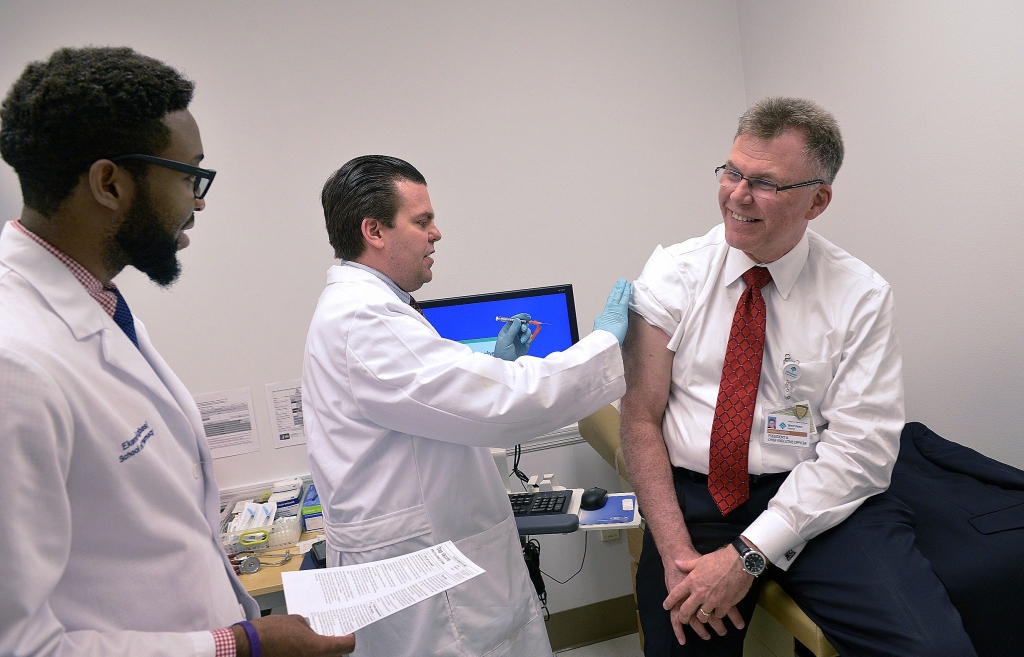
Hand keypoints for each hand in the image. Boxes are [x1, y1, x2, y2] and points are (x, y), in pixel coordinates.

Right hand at [234, 615, 354, 655]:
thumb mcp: (295, 620)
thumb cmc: (272, 631)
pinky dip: (308, 654)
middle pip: (336, 656)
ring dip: (321, 652)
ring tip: (316, 642)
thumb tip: (311, 631)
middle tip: (333, 637)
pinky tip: (302, 647)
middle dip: (336, 647)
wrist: (250, 646)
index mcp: (320, 648)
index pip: (347, 646)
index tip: (348, 633)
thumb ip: (309, 627)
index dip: (350, 638)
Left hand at [493, 313, 531, 360]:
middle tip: (523, 330)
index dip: (520, 317)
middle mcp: (513, 333)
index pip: (513, 320)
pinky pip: (530, 337)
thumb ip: (512, 330)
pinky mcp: (525, 344)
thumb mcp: (506, 341)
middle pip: (522, 324)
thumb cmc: (503, 353)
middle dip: (524, 326)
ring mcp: (520, 338)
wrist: (508, 365)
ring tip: (523, 341)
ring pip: (526, 331)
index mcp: (506, 331)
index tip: (527, 316)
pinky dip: (529, 339)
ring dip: (526, 334)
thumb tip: (518, 319)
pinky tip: (526, 343)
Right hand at [593, 279, 630, 345]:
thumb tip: (607, 329)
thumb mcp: (601, 333)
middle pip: (612, 298)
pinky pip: (623, 299)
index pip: (609, 305)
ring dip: (621, 288)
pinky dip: (626, 293)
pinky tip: (628, 287)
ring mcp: (613, 311)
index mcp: (602, 318)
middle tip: (620, 283)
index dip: (612, 298)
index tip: (615, 293)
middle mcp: (607, 312)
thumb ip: (605, 329)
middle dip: (616, 290)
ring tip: (624, 282)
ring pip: (617, 296)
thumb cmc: (603, 341)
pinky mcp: (620, 311)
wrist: (603, 342)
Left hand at [662, 547, 750, 643]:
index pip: (675, 594)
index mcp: (691, 581)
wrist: (739, 561)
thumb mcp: (700, 560)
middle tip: (683, 619)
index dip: (669, 602)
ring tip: (702, 617)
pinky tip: (718, 612)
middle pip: (686, 611)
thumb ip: (687, 565)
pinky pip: (718, 615)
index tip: (666, 606)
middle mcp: (700, 593)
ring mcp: (712, 600)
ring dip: (702, 617)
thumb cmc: (719, 559)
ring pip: (702, 617)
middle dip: (683, 618)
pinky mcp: (725, 604)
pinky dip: (718, 614)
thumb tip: (676, 562)